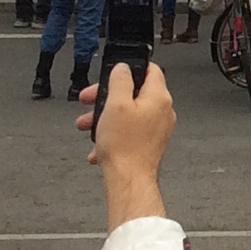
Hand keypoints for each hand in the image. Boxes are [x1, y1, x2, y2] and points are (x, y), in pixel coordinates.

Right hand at [76, 61, 173, 228]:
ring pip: (128, 114)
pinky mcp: (149, 144)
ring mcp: (157, 129)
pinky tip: (99, 146)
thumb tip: (123, 68)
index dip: (130, 68)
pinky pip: (128, 133)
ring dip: (105, 117)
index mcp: (158, 97)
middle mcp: (162, 112)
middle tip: (90, 100)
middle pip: (133, 94)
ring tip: (87, 125)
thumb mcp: (115, 104)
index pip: (150, 69)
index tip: (113, 73)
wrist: (128, 181)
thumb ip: (120, 80)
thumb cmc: (125, 147)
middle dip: (107, 97)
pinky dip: (112, 135)